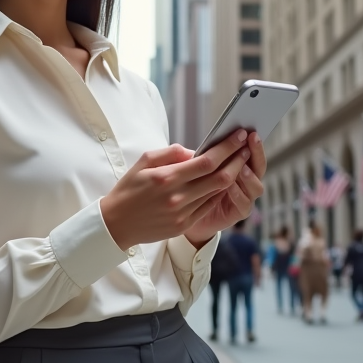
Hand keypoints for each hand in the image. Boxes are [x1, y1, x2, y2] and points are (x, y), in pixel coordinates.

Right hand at [100, 131, 251, 250]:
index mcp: (167, 178)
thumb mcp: (144, 161)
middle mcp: (177, 198)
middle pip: (220, 178)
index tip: (238, 136)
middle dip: (238, 160)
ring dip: (233, 176)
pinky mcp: (183, 225)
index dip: (227, 148)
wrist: (116, 224)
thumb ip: (172, 153)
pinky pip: (208, 206)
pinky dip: (219, 192)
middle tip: (246, 147)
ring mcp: (182, 214)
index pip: (207, 161)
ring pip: (217, 193)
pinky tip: (224, 181)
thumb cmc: (129, 188)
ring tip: (240, 162)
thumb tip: (197, 151)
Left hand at [183, 131, 267, 245]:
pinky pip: (245, 204)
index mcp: (238, 167)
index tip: (249, 132)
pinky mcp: (238, 212)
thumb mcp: (198, 167)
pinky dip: (239, 194)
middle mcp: (245, 182)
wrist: (185, 214)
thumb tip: (212, 140)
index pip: (251, 153)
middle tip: (251, 141)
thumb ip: (208, 156)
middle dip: (256, 153)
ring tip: (241, 167)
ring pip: (256, 187)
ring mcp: (244, 198)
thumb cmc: (192, 187)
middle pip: (259, 167)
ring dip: (249, 175)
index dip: (253, 143)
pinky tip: (230, 186)